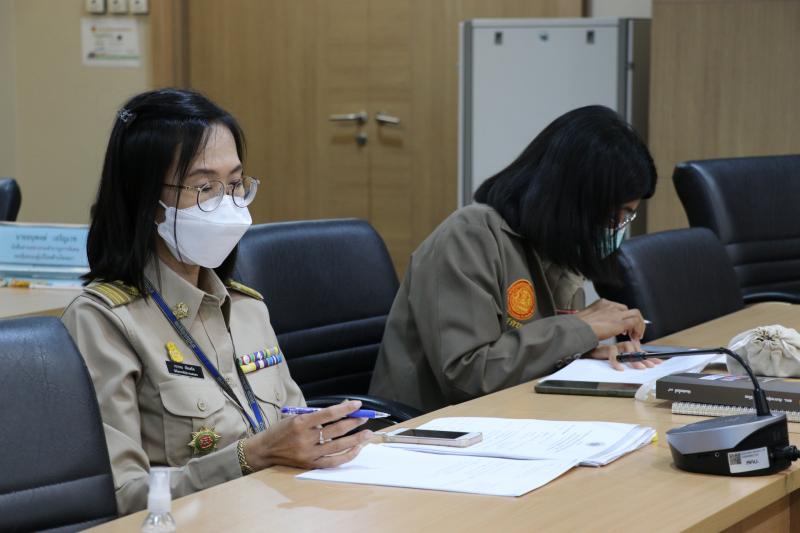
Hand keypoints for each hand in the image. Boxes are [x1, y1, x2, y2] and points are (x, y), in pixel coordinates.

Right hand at [243, 400, 371, 470]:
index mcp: (300, 422)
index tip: (358, 404)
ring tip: (368, 433)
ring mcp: (309, 454)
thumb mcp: (295, 416)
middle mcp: (305, 439)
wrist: (264, 450)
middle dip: (354, 422)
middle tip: (365, 417)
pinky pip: (333, 462)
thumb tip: (341, 409)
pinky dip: (347, 455)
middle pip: (336, 430)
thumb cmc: (280, 430)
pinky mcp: (310, 465)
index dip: (345, 409)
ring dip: (356, 439)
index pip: (328, 414)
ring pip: (338, 446)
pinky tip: (357, 449)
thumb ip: (317, 414)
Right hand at [575, 299, 645, 341]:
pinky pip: (635, 322)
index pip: (619, 308)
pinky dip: (638, 330)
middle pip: (628, 310)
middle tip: (632, 333)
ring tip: (636, 336)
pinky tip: (634, 338)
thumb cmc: (576, 327)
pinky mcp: (619, 323)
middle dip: (633, 322)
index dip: (623, 318)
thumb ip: (595, 320)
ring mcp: (616, 313)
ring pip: (636, 314)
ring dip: (639, 325)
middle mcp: (610, 306)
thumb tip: (597, 327)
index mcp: (601, 304)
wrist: (576, 329)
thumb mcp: (586, 319)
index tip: (624, 328)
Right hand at [586, 341, 662, 370]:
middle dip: (645, 358)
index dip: (651, 357)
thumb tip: (642, 370)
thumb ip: (629, 363)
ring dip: (635, 359)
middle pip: (636, 350)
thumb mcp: (621, 362)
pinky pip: (613, 354)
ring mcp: (615, 347)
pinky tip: (620, 369)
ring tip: (639, 367)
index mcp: (628, 350)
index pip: (642, 352)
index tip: (659, 363)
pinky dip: (617, 362)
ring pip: (627, 349)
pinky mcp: (606, 349)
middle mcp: (623, 347)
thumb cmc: (605, 358)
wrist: (590, 354)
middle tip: (650, 366)